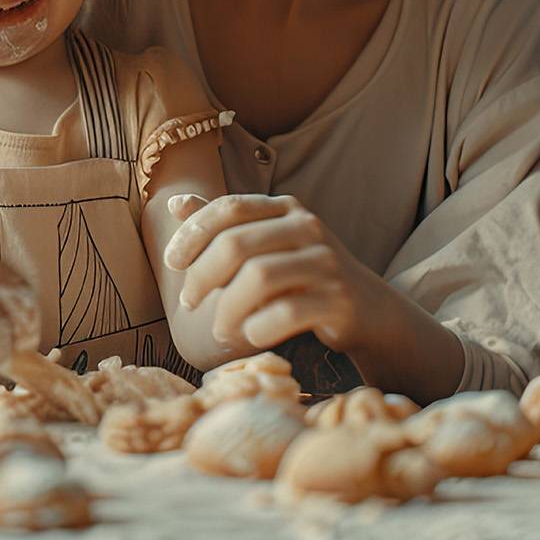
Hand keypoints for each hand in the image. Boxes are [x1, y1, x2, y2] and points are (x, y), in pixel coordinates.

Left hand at [163, 193, 365, 352]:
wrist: (368, 309)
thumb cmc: (303, 275)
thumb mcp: (266, 243)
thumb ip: (224, 226)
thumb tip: (176, 203)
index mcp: (285, 208)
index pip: (229, 208)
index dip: (193, 233)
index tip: (171, 262)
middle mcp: (307, 227)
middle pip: (237, 245)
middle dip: (203, 276)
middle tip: (189, 302)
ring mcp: (326, 262)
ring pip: (259, 278)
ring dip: (228, 308)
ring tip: (219, 328)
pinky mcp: (339, 299)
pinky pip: (288, 313)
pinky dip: (258, 328)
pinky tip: (248, 336)